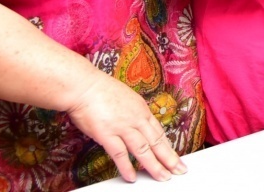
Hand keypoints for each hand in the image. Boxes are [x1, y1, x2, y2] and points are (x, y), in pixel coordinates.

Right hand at [65, 72, 185, 182]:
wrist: (84, 86)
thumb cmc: (101, 91)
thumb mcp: (127, 99)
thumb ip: (133, 114)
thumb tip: (137, 125)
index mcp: (142, 110)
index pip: (159, 132)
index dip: (168, 146)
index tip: (175, 157)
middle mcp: (136, 119)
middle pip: (156, 142)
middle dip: (169, 158)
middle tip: (179, 170)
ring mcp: (122, 127)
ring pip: (143, 149)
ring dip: (154, 165)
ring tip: (162, 177)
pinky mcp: (107, 134)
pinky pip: (119, 153)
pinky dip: (126, 167)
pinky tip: (132, 177)